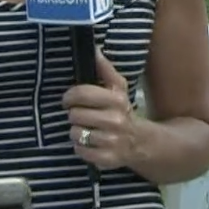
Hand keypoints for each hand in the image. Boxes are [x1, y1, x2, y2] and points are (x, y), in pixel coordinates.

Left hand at [63, 49, 139, 170]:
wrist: (140, 141)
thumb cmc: (122, 110)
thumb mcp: (118, 88)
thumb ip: (104, 69)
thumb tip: (94, 48)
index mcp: (116, 100)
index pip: (82, 94)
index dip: (70, 96)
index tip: (69, 99)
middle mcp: (115, 120)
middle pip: (75, 115)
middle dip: (75, 115)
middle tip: (82, 115)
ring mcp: (111, 141)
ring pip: (75, 133)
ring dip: (77, 131)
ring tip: (87, 129)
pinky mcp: (106, 159)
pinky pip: (79, 150)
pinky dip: (81, 147)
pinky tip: (90, 142)